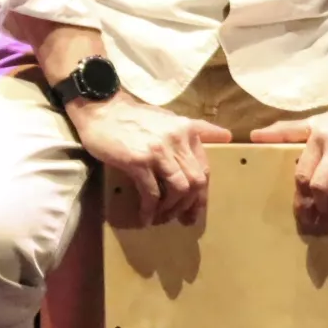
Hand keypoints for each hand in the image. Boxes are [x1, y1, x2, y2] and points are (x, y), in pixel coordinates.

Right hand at [68, 95, 231, 224]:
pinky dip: (150, 209)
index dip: (202, 194)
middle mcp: (177, 141)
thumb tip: (226, 136)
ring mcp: (158, 151)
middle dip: (190, 206)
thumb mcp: (169, 118)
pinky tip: (145, 217)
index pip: (204, 168)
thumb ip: (196, 129)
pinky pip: (151, 192)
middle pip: (196, 182)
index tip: (195, 209)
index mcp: (187, 131)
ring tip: (161, 218)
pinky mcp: (138, 161)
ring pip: (178, 189)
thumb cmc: (131, 116)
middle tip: (181, 219)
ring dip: (171, 209)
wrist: (100, 108)